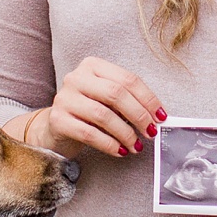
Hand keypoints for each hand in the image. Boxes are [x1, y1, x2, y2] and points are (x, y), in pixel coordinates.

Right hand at [18, 57, 164, 159]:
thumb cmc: (88, 112)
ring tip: (136, 145)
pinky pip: (89, 133)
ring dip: (125, 133)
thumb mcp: (107, 100)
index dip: (148, 99)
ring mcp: (64, 98)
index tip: (161, 116)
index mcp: (92, 66)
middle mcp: (76, 77)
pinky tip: (120, 151)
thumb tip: (156, 117)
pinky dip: (109, 144)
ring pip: (103, 115)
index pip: (127, 79)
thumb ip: (128, 102)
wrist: (56, 127)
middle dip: (138, 115)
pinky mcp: (57, 120)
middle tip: (150, 132)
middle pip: (116, 94)